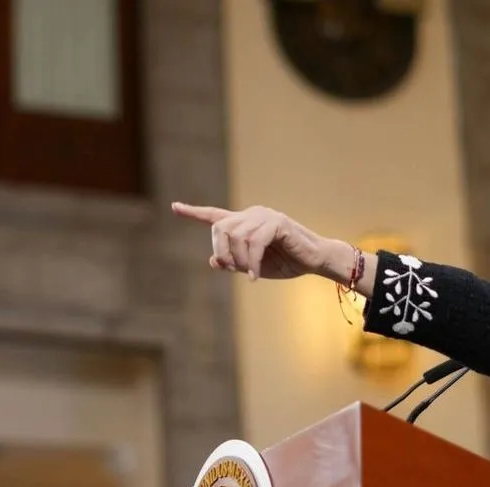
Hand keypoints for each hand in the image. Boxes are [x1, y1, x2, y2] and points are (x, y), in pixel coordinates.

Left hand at [171, 202, 331, 280]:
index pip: (215, 215)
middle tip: (233, 270)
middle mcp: (252, 214)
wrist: (315, 261)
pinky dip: (252, 263)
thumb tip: (213, 261)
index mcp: (245, 222)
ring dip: (239, 260)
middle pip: (220, 228)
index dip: (194, 212)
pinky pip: (254, 243)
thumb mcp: (253, 267)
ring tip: (250, 273)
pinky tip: (256, 276)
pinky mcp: (277, 223)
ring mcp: (265, 216)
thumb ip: (233, 263)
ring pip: (236, 236)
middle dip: (222, 252)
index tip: (175, 207)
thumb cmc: (286, 262)